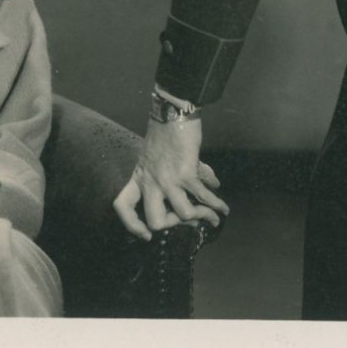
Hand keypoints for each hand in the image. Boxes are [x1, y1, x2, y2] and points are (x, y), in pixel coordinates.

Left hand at [113, 117, 228, 240]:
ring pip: (182, 215)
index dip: (131, 224)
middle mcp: (150, 181)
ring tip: (212, 216)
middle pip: (154, 221)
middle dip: (172, 225)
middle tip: (183, 219)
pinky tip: (224, 209)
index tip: (145, 235)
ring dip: (201, 216)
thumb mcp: (158, 155)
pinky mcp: (185, 174)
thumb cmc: (167, 132)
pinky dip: (216, 206)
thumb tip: (211, 185)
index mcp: (139, 176)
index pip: (122, 205)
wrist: (173, 112)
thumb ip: (179, 175)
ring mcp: (167, 179)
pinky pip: (202, 198)